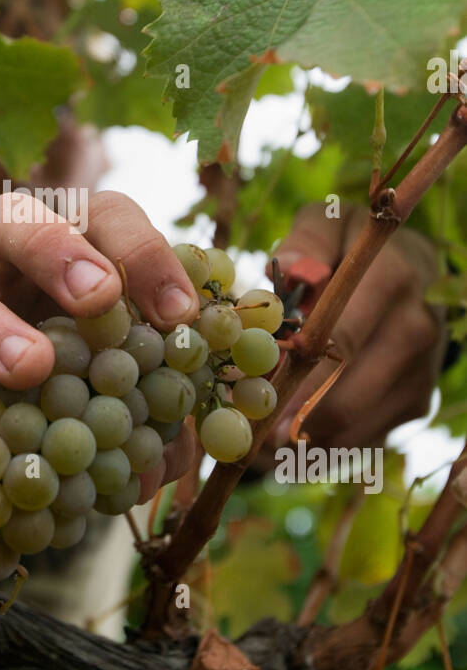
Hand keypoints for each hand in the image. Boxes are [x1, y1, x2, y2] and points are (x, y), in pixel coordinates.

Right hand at [0, 191, 199, 503]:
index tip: (178, 314)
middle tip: (98, 299)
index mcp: (77, 262)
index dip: (145, 251)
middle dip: (57, 247)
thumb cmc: (90, 413)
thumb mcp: (139, 410)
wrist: (15, 468)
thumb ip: (163, 418)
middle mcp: (8, 277)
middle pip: (14, 220)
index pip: (106, 218)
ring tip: (31, 369)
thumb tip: (175, 451)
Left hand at [267, 203, 446, 449]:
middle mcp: (416, 329)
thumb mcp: (327, 226)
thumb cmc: (348, 248)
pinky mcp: (418, 402)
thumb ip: (306, 243)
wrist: (409, 269)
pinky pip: (364, 438)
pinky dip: (323, 444)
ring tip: (261, 434)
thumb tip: (294, 268)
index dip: (294, 372)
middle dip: (290, 414)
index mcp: (391, 280)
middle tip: (246, 426)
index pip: (341, 340)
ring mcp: (423, 371)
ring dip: (302, 437)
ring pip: (353, 425)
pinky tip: (292, 433)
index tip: (255, 393)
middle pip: (346, 396)